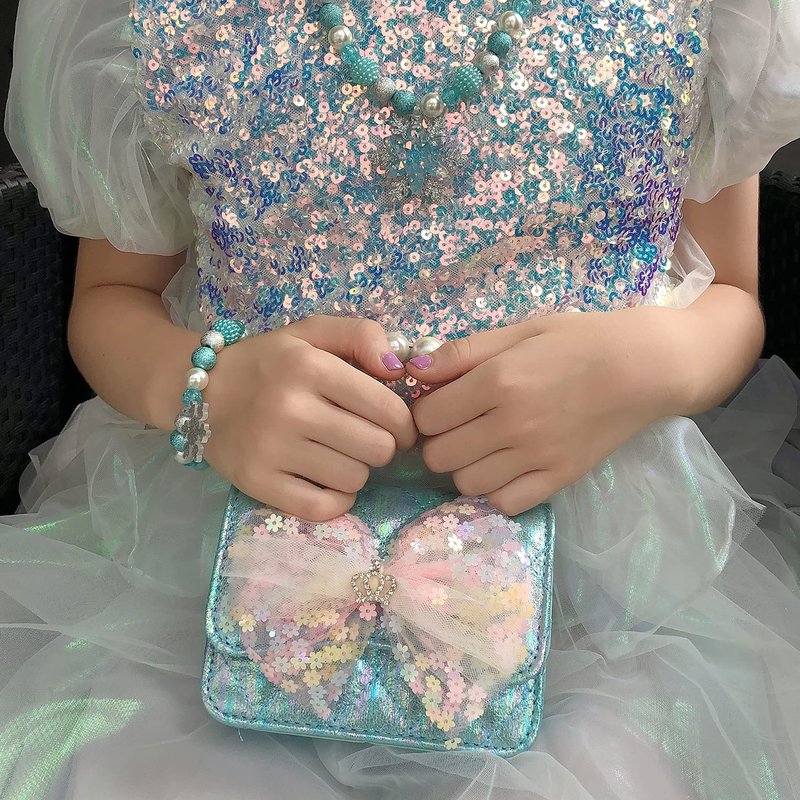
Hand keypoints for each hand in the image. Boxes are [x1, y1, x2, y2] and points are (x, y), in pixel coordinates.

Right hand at [203, 315, 416, 520]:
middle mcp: (291, 408)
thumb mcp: (312, 333)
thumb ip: (361, 335)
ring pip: (354, 479)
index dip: (405, 424)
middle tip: (366, 440)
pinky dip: (335, 500)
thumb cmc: (267, 362)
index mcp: (310, 367)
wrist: (197, 390)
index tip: (399, 428)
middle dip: (382, 446)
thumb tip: (398, 368)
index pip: (388, 409)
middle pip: (377, 449)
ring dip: (357, 470)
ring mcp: (271, 449)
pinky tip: (328, 482)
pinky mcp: (256, 482)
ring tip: (339, 455)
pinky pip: (321, 508)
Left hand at [406, 309, 684, 514]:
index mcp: (497, 382)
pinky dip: (496, 490)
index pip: (427, 417)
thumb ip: (464, 352)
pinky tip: (505, 467)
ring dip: (464, 467)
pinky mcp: (559, 480)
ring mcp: (536, 458)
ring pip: (465, 483)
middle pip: (439, 456)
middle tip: (457, 427)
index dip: (425, 412)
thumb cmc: (579, 341)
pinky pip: (505, 503)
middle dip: (438, 441)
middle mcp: (511, 425)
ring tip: (481, 447)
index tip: (439, 405)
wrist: (644, 367)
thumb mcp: (520, 331)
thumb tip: (412, 370)